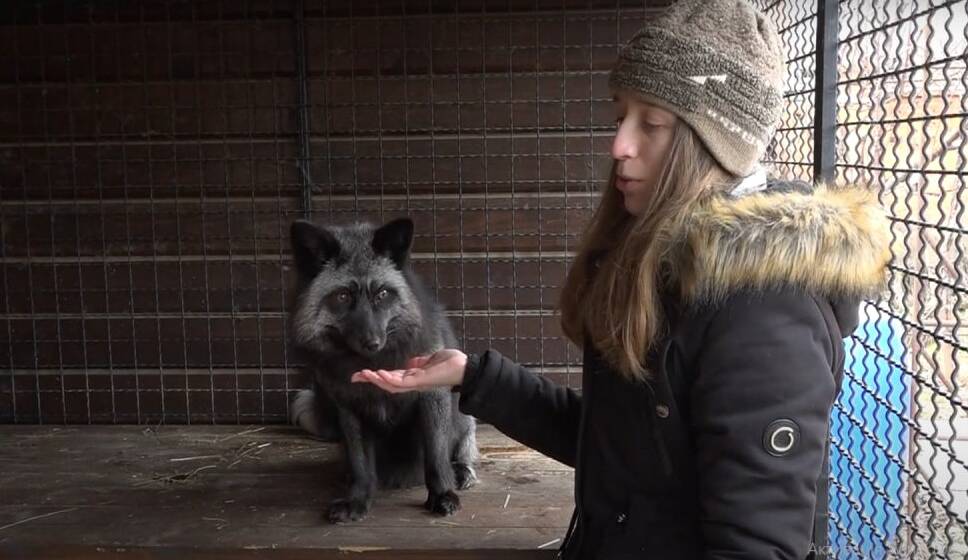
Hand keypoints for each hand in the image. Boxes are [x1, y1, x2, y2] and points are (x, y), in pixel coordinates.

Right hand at [350, 349, 467, 392]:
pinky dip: (390, 379)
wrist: (465, 368)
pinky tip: (380, 375)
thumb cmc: (451, 364)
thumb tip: (411, 363)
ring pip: (392, 385)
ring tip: (364, 375)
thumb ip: (419, 363)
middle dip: (371, 380)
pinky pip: (403, 382)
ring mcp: (417, 383)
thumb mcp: (430, 360)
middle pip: (387, 384)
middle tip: (355, 377)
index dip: (377, 377)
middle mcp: (413, 383)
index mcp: (414, 377)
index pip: (391, 378)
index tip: (362, 373)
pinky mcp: (421, 381)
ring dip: (377, 380)